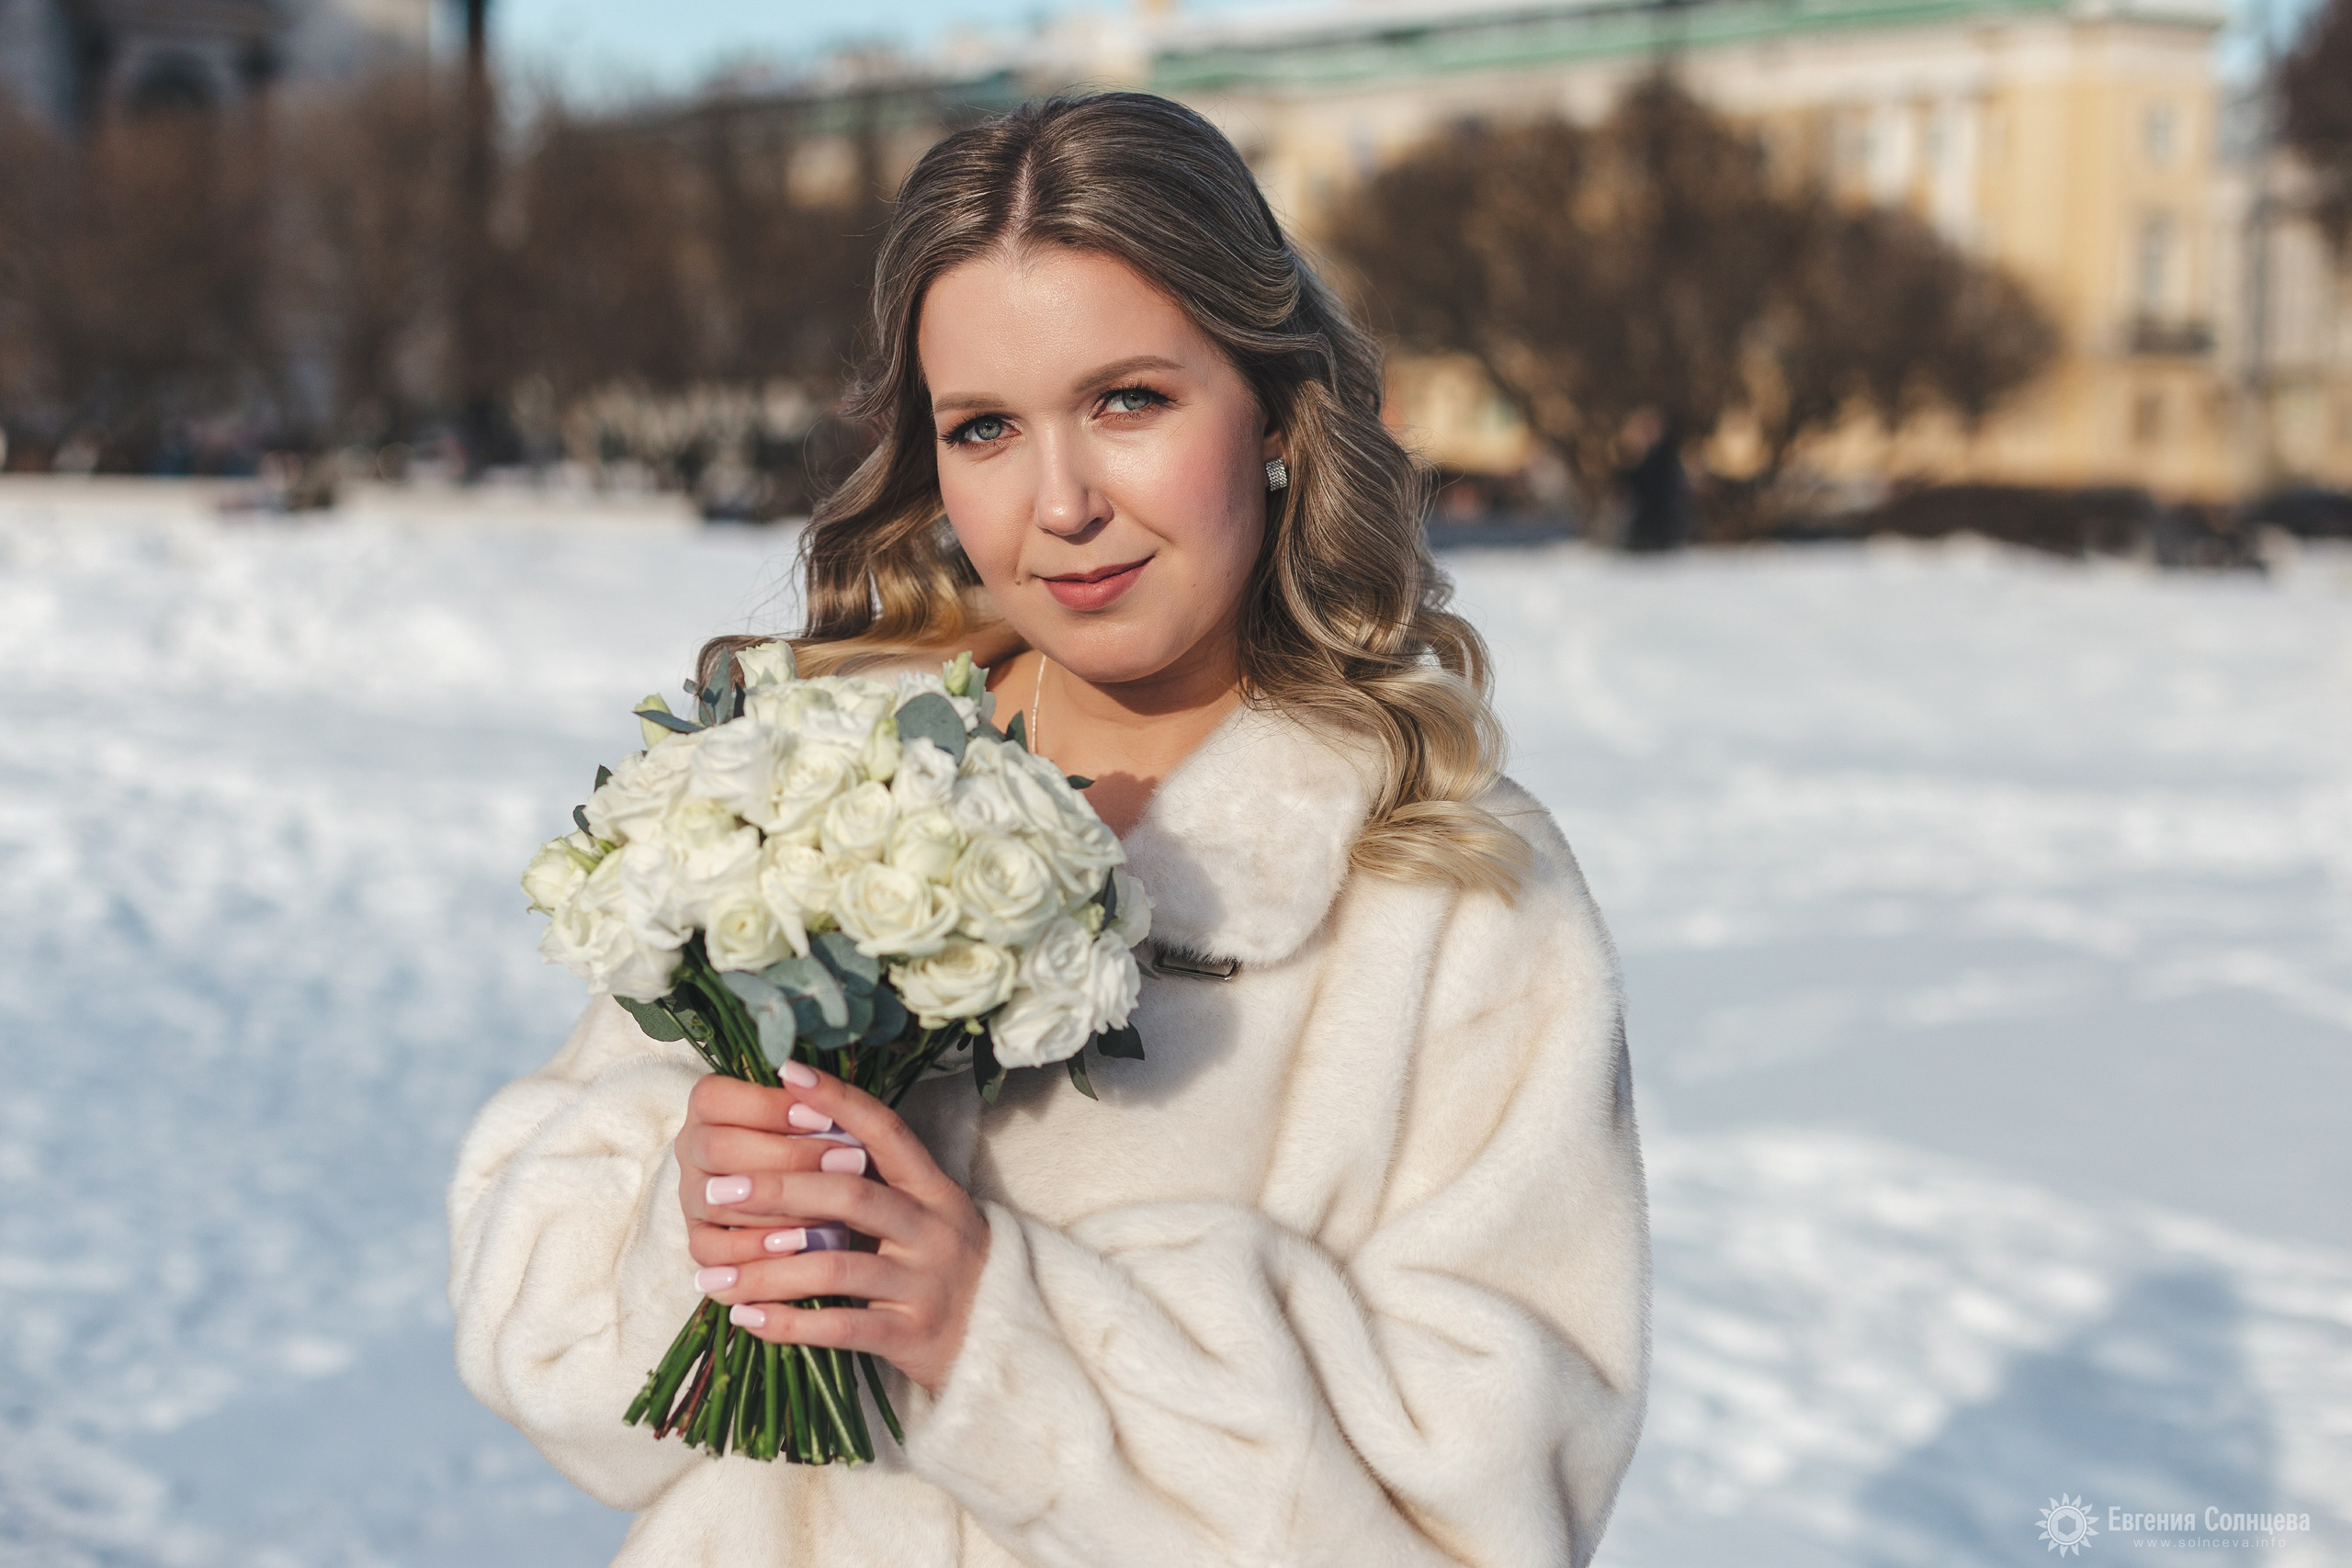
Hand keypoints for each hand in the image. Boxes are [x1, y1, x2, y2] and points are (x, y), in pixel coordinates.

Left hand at [673, 1064, 989, 1394]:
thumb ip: (873, 1181)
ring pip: (837, 1267)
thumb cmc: (939, 1264)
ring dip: (767, 1270)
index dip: (838, 1099)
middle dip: (779, 1190)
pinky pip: (841, 1327)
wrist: (998, 1337)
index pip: (885, 1130)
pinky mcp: (911, 1335)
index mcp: (933, 1188)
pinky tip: (746, 1318)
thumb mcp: (922, 1211)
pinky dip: (788, 1325)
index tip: (786, 1072)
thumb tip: (795, 1136)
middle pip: (851, 1195)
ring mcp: (924, 1283)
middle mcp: (933, 1228)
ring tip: (714, 1275)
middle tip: (719, 1188)